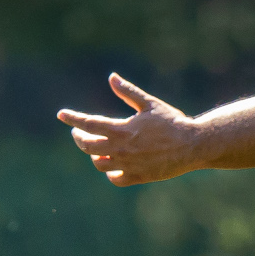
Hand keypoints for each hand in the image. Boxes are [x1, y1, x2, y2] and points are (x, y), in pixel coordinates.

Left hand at [56, 74, 203, 186]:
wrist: (194, 144)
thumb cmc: (172, 121)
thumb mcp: (149, 104)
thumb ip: (128, 92)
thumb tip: (111, 77)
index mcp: (122, 129)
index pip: (88, 124)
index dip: (73, 119)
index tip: (61, 114)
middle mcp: (121, 149)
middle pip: (88, 146)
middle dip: (79, 138)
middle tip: (78, 132)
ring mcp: (128, 164)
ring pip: (99, 164)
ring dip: (94, 155)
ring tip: (96, 147)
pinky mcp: (138, 176)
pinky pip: (115, 178)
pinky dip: (110, 172)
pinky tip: (111, 164)